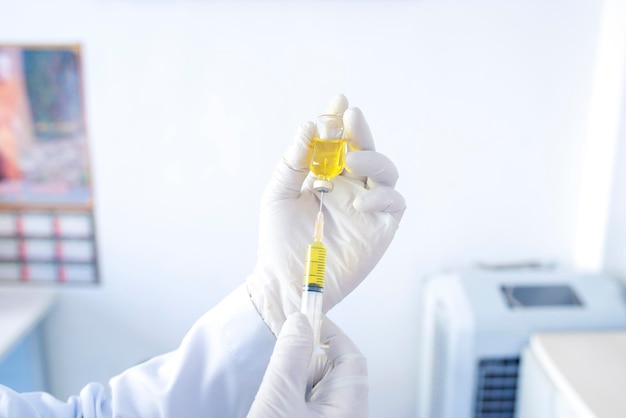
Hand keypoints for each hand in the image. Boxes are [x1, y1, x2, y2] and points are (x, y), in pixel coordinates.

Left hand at [247, 94, 405, 334]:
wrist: (286, 281)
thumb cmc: (279, 240)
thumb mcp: (277, 195)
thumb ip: (293, 162)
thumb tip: (309, 127)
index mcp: (326, 176)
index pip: (339, 142)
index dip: (340, 120)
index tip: (339, 101)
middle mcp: (350, 187)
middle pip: (366, 150)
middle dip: (361, 132)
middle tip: (350, 118)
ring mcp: (368, 207)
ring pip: (386, 172)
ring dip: (372, 159)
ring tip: (351, 162)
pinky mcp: (380, 229)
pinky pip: (393, 204)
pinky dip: (382, 197)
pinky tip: (359, 201)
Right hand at [247, 313, 367, 417]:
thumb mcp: (280, 397)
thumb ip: (290, 356)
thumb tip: (299, 323)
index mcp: (350, 408)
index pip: (351, 356)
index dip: (329, 333)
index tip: (306, 320)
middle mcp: (347, 416)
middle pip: (332, 372)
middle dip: (305, 363)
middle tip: (280, 369)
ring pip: (317, 388)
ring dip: (295, 384)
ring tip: (275, 398)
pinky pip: (309, 405)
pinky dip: (292, 398)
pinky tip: (276, 408)